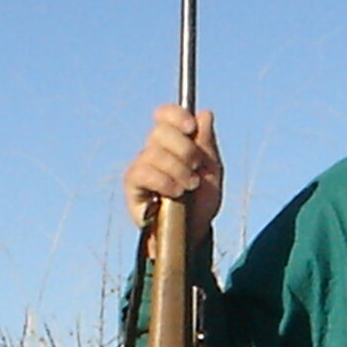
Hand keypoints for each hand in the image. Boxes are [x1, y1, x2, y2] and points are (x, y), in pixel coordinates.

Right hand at [123, 104, 222, 247]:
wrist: (194, 233)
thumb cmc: (202, 203)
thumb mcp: (213, 171)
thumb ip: (207, 144)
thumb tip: (204, 114)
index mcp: (174, 142)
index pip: (165, 115)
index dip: (176, 115)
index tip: (190, 128)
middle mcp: (154, 150)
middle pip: (161, 131)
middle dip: (185, 149)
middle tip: (195, 168)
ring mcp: (141, 167)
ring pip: (155, 153)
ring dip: (179, 170)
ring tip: (189, 187)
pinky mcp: (133, 186)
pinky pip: (144, 172)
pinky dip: (164, 181)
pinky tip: (175, 193)